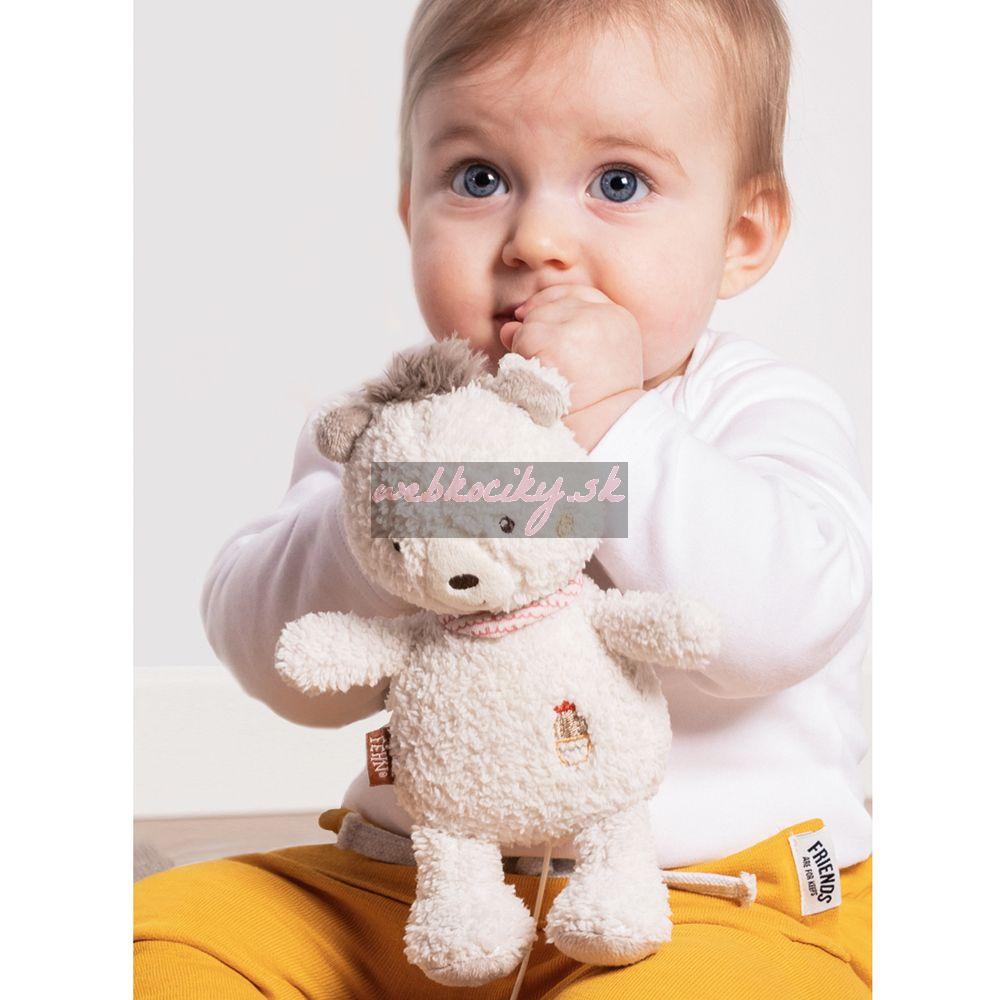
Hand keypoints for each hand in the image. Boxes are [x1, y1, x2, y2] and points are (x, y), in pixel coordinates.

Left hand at [499, 285, 644, 448]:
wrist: (603, 430)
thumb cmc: (598, 402)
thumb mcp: (599, 359)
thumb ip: (564, 331)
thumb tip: (511, 323)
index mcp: (619, 318)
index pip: (578, 294)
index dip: (551, 302)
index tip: (531, 315)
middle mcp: (600, 315)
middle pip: (552, 305)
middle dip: (537, 326)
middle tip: (543, 360)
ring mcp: (576, 326)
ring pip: (533, 320)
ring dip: (528, 344)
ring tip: (547, 373)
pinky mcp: (552, 340)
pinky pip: (521, 336)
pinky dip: (520, 355)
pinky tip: (537, 376)